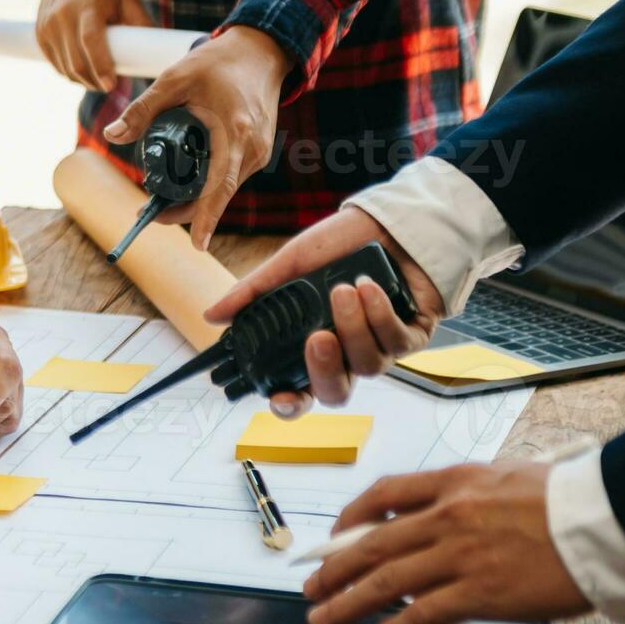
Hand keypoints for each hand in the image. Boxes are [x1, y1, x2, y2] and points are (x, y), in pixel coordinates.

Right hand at [35, 0, 151, 91]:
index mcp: (87, 4)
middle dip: (94, 82)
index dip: (101, 66)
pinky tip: (83, 74)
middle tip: (110, 87)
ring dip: (83, 81)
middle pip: (76, 61)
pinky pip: (56, 65)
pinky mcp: (40, 35)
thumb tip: (160, 52)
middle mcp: (63, 15)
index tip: (112, 85)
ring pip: (65, 68)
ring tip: (99, 81)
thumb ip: (140, 23)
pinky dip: (70, 74)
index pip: (91, 40)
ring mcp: (47, 26)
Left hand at [99, 26, 292, 250]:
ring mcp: (259, 152)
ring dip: (195, 198)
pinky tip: (185, 183)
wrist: (260, 50)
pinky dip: (208, 185)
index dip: (207, 217)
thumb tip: (111, 136)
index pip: (220, 186)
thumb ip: (142, 109)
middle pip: (217, 195)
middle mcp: (252, 148)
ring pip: (223, 189)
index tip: (198, 245)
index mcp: (235, 131)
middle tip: (148, 213)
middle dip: (185, 211)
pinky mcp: (258, 152)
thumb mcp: (174, 79)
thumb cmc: (218, 62)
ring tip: (158, 199)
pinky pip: (230, 178)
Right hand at [204, 206, 443, 416]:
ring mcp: (381, 348)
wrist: (390, 219)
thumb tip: (212, 316)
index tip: (278, 397)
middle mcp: (346, 354)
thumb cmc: (341, 244)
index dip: (288, 404)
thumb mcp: (291, 263)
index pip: (299, 391)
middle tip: (318, 337)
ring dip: (354, 327)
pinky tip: (370, 286)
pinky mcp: (412, 335)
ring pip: (366, 366)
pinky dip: (380, 314)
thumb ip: (254, 292)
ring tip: (344, 288)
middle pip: (335, 393)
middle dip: (324, 369)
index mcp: (313, 344)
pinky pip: (396, 343)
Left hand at [302, 462, 590, 623]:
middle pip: (372, 543)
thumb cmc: (573, 499)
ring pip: (385, 581)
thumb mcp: (508, 478)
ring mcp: (461, 555)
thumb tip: (439, 517)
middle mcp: (448, 516)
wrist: (613, 518)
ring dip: (346, 603)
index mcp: (455, 481)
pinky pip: (420, 617)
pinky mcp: (481, 593)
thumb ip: (469, 495)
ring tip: (322, 619)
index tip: (334, 536)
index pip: (384, 494)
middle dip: (334, 568)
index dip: (349, 518)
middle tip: (309, 587)